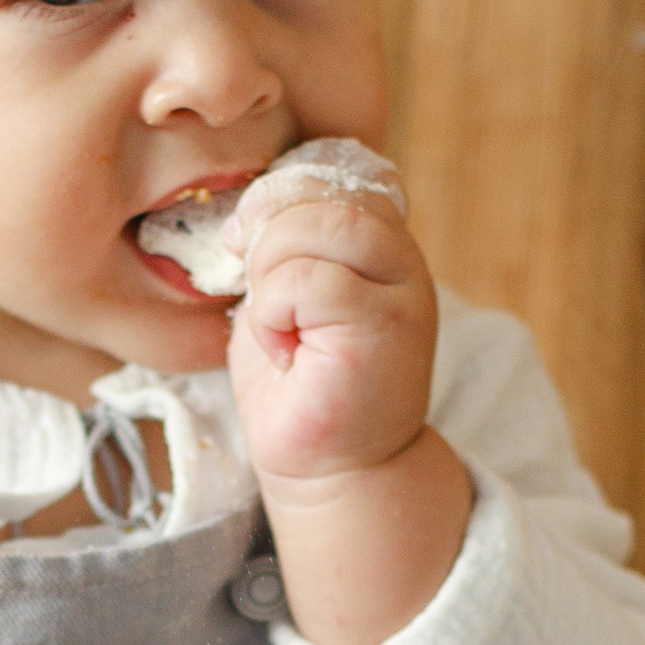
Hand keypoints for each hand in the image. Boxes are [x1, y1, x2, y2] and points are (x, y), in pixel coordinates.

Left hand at [228, 180, 436, 492]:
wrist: (332, 472)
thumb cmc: (301, 389)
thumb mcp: (286, 297)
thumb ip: (286, 245)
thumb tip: (252, 207)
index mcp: (379, 243)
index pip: (331, 172)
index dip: (276, 195)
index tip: (242, 242)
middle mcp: (401, 260)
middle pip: (324, 194)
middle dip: (267, 234)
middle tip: (258, 295)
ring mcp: (402, 292)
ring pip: (319, 228)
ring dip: (271, 276)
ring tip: (277, 328)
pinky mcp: (386, 328)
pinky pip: (310, 280)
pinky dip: (274, 314)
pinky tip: (284, 352)